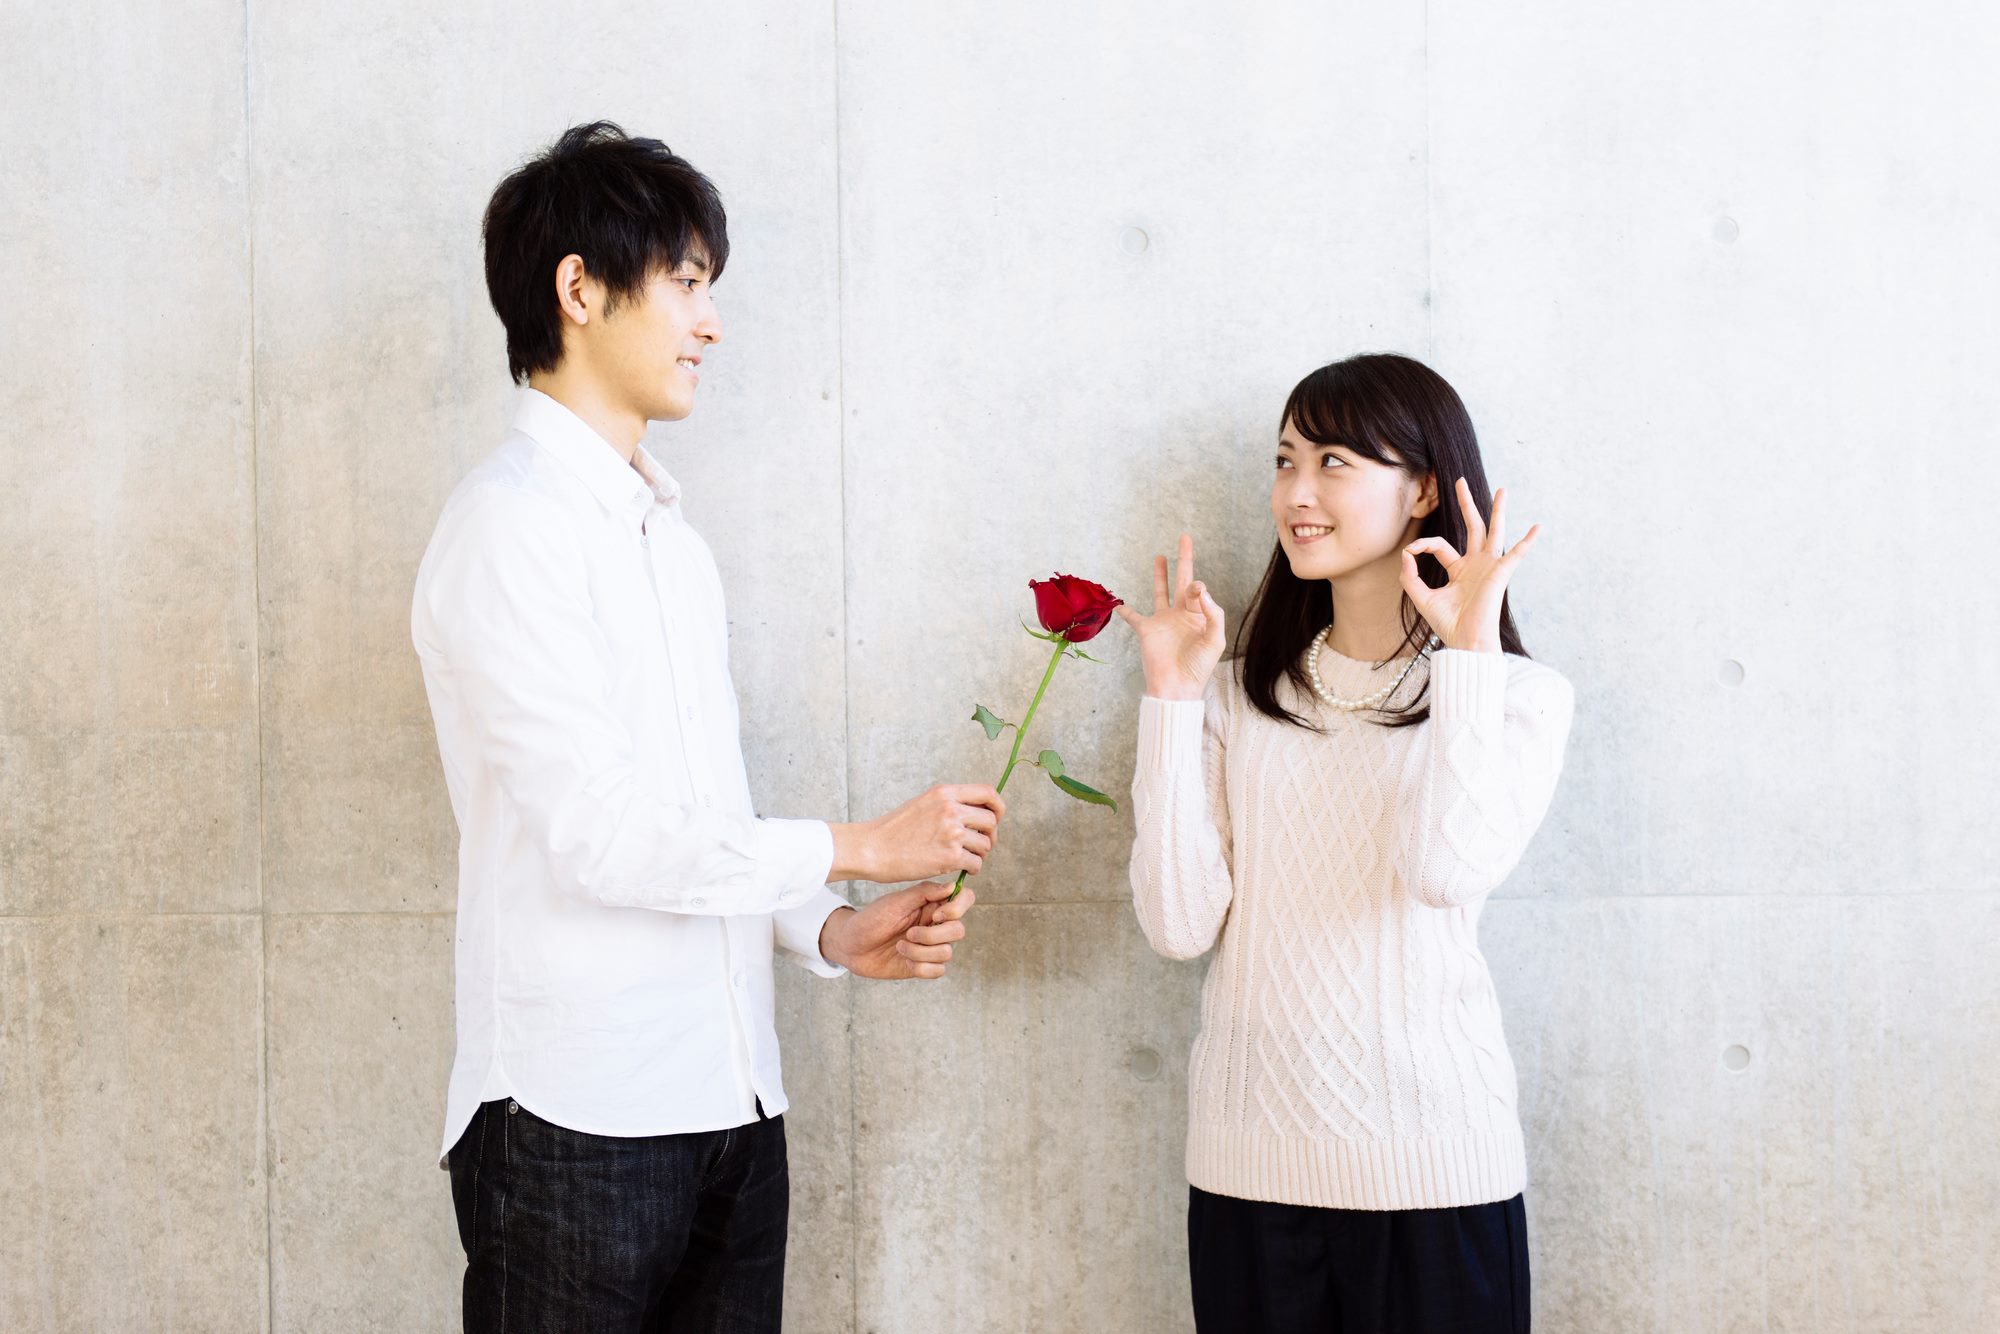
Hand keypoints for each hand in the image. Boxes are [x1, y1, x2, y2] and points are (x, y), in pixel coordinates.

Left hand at [819, 882, 975, 979]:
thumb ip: (924, 892)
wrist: (850, 945)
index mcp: (931, 904)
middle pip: (958, 931)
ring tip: (900, 946)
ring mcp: (930, 946)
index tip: (935, 913)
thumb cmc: (871, 919)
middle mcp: (935, 924)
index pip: (964, 900)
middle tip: (909, 933)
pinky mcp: (923, 966)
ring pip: (947, 953)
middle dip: (933, 935)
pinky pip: (938, 971)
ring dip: (920, 952)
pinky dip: (921, 967)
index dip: (958, 908)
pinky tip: (904, 961)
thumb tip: (951, 886)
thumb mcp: (895, 902)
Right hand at [829, 785, 1004, 884]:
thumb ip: (948, 804)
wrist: (872, 848)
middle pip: (991, 821)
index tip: (995, 818)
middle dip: (990, 835)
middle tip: (978, 845)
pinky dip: (972, 869)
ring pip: (986, 845)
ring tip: (965, 858)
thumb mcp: (923, 803)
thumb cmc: (893, 830)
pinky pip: (976, 864)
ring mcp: (952, 833)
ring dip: (979, 854)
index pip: (988, 793)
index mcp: (945, 793)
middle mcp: (951, 809)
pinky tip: (959, 868)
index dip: (998, 807)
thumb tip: (974, 813)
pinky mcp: (950, 857)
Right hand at [1115, 534, 1225, 700]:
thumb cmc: (1199, 666)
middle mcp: (1181, 615)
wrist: (1177, 687)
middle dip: (1184, 560)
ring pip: (1161, 592)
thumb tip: (1200, 588)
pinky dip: (1125, 610)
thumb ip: (1212, 612)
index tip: (1195, 591)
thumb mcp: (1215, 639)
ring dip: (1160, 575)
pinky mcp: (1146, 630)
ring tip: (1160, 557)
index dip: (1197, 586)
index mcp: (1199, 616)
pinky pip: (1133, 617)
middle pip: (1182, 581)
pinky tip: (1118, 604)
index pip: (1198, 590)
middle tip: (1185, 538)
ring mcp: (1163, 621)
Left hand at [1401, 479, 1541, 653]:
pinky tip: (1538, 527)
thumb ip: (1410, 576)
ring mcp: (1489, 567)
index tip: (1410, 552)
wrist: (1465, 642)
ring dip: (1497, 511)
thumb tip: (1406, 553)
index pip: (1439, 546)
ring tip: (1502, 490)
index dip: (1422, 545)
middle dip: (1466, 504)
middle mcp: (1475, 564)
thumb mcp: (1422, 597)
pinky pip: (1516, 554)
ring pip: (1494, 531)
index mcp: (1458, 569)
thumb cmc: (1448, 624)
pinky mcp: (1500, 573)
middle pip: (1472, 527)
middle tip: (1459, 481)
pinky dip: (1527, 542)